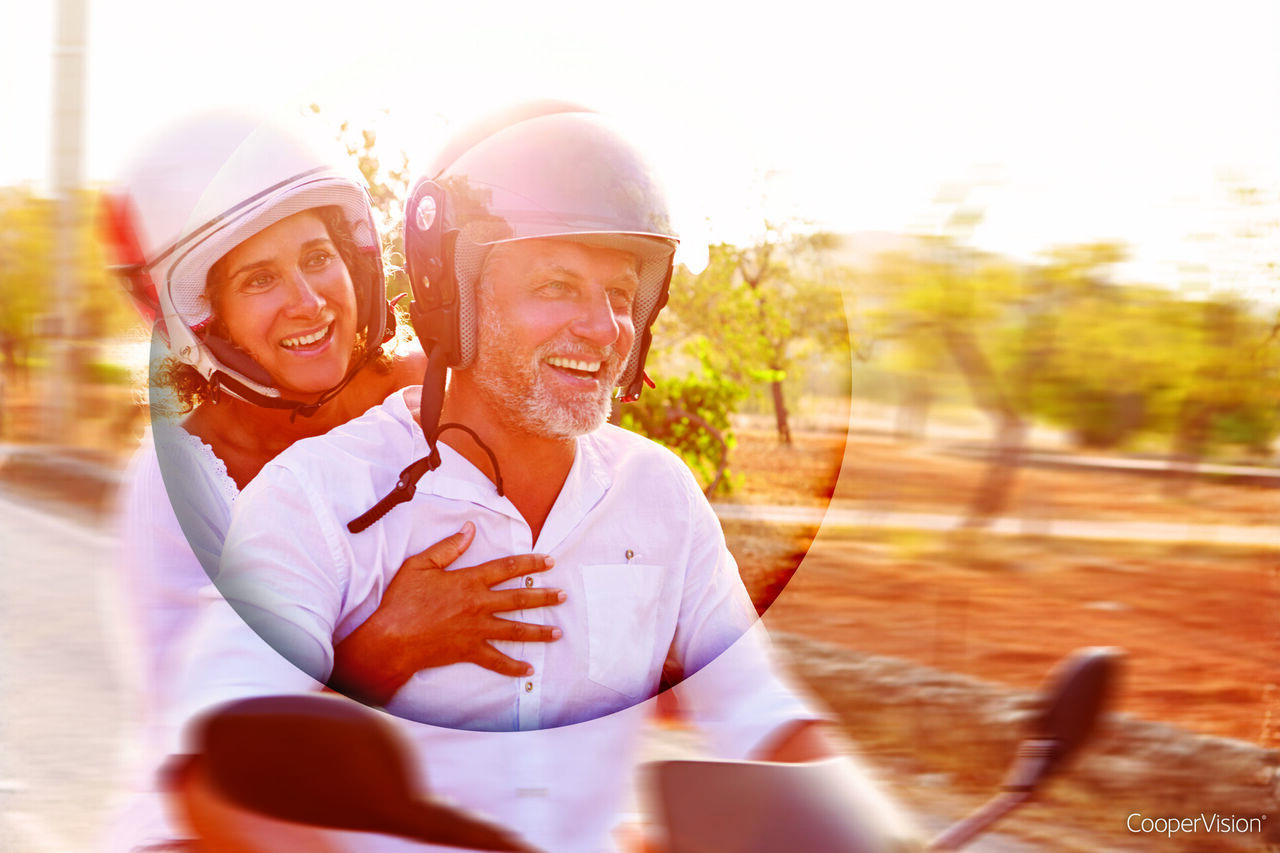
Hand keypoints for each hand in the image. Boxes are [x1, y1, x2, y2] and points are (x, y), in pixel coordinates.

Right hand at [329, 522, 563, 704]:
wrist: (391, 639)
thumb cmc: (402, 600)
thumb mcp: (421, 565)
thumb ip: (448, 547)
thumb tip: (470, 529)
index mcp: (469, 581)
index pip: (507, 568)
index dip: (530, 562)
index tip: (549, 560)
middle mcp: (478, 605)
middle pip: (519, 599)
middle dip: (544, 596)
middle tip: (563, 595)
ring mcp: (476, 630)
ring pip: (515, 630)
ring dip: (538, 631)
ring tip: (558, 632)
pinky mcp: (469, 651)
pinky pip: (496, 660)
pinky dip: (513, 667)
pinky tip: (529, 669)